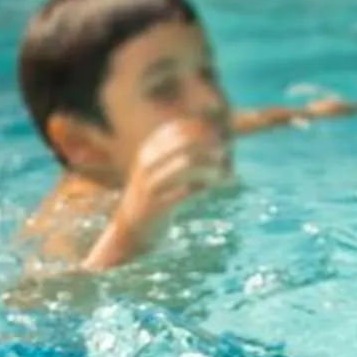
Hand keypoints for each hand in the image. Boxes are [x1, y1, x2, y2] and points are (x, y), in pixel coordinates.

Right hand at [97, 116, 230, 259]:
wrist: (132, 228)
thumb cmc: (156, 195)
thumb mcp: (162, 169)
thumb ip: (182, 154)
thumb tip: (217, 142)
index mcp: (150, 149)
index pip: (178, 128)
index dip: (202, 130)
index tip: (219, 137)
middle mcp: (148, 162)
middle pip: (185, 142)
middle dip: (209, 146)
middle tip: (224, 154)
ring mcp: (151, 183)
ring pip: (187, 164)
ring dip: (209, 167)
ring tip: (220, 174)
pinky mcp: (158, 205)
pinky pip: (187, 191)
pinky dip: (204, 188)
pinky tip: (209, 190)